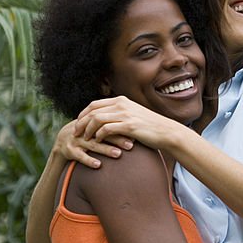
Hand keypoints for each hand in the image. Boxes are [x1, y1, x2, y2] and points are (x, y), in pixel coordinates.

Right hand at [52, 119, 131, 167]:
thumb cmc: (86, 135)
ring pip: (93, 144)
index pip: (109, 123)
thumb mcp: (96, 128)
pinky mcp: (70, 151)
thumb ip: (112, 126)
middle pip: (103, 133)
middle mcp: (85, 130)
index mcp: (93, 123)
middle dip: (118, 138)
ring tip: (118, 154)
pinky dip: (89, 160)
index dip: (122, 128)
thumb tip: (136, 129)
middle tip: (131, 144)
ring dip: (106, 149)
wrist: (62, 141)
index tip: (136, 134)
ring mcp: (77, 140)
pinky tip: (98, 165)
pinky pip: (80, 156)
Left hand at [74, 96, 188, 149]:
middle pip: (92, 110)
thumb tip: (107, 120)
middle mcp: (122, 105)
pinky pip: (106, 129)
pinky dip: (98, 135)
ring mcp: (125, 114)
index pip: (95, 104)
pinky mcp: (129, 126)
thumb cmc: (150, 127)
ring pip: (97, 119)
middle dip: (81, 122)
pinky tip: (97, 141)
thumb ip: (120, 114)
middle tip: (76, 133)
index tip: (78, 124)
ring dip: (88, 129)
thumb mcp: (134, 115)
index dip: (83, 114)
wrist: (166, 132)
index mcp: (121, 100)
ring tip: (84, 139)